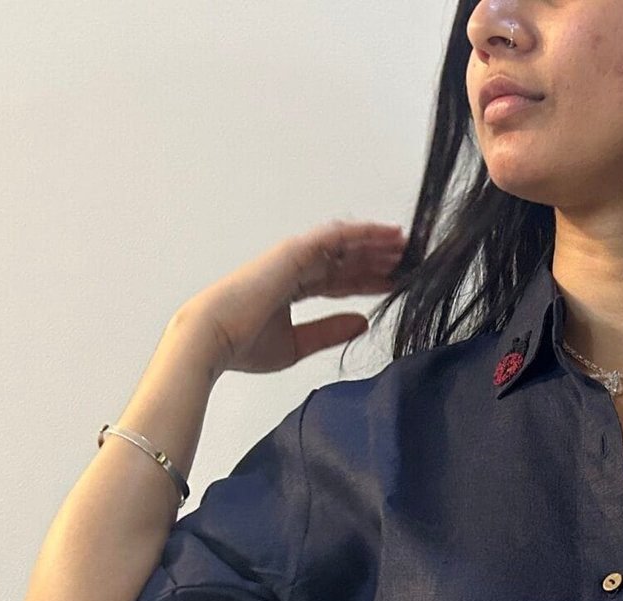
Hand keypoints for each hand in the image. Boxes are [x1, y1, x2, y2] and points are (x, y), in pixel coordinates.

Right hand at [180, 217, 408, 377]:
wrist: (214, 338)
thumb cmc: (245, 346)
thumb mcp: (299, 343)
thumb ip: (331, 331)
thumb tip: (364, 323)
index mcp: (291, 288)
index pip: (338, 282)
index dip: (366, 280)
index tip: (394, 283)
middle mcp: (294, 268)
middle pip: (345, 260)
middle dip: (376, 258)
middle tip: (408, 258)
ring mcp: (293, 257)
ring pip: (343, 244)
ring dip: (373, 241)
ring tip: (403, 242)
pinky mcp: (293, 251)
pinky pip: (334, 237)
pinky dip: (360, 233)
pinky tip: (383, 234)